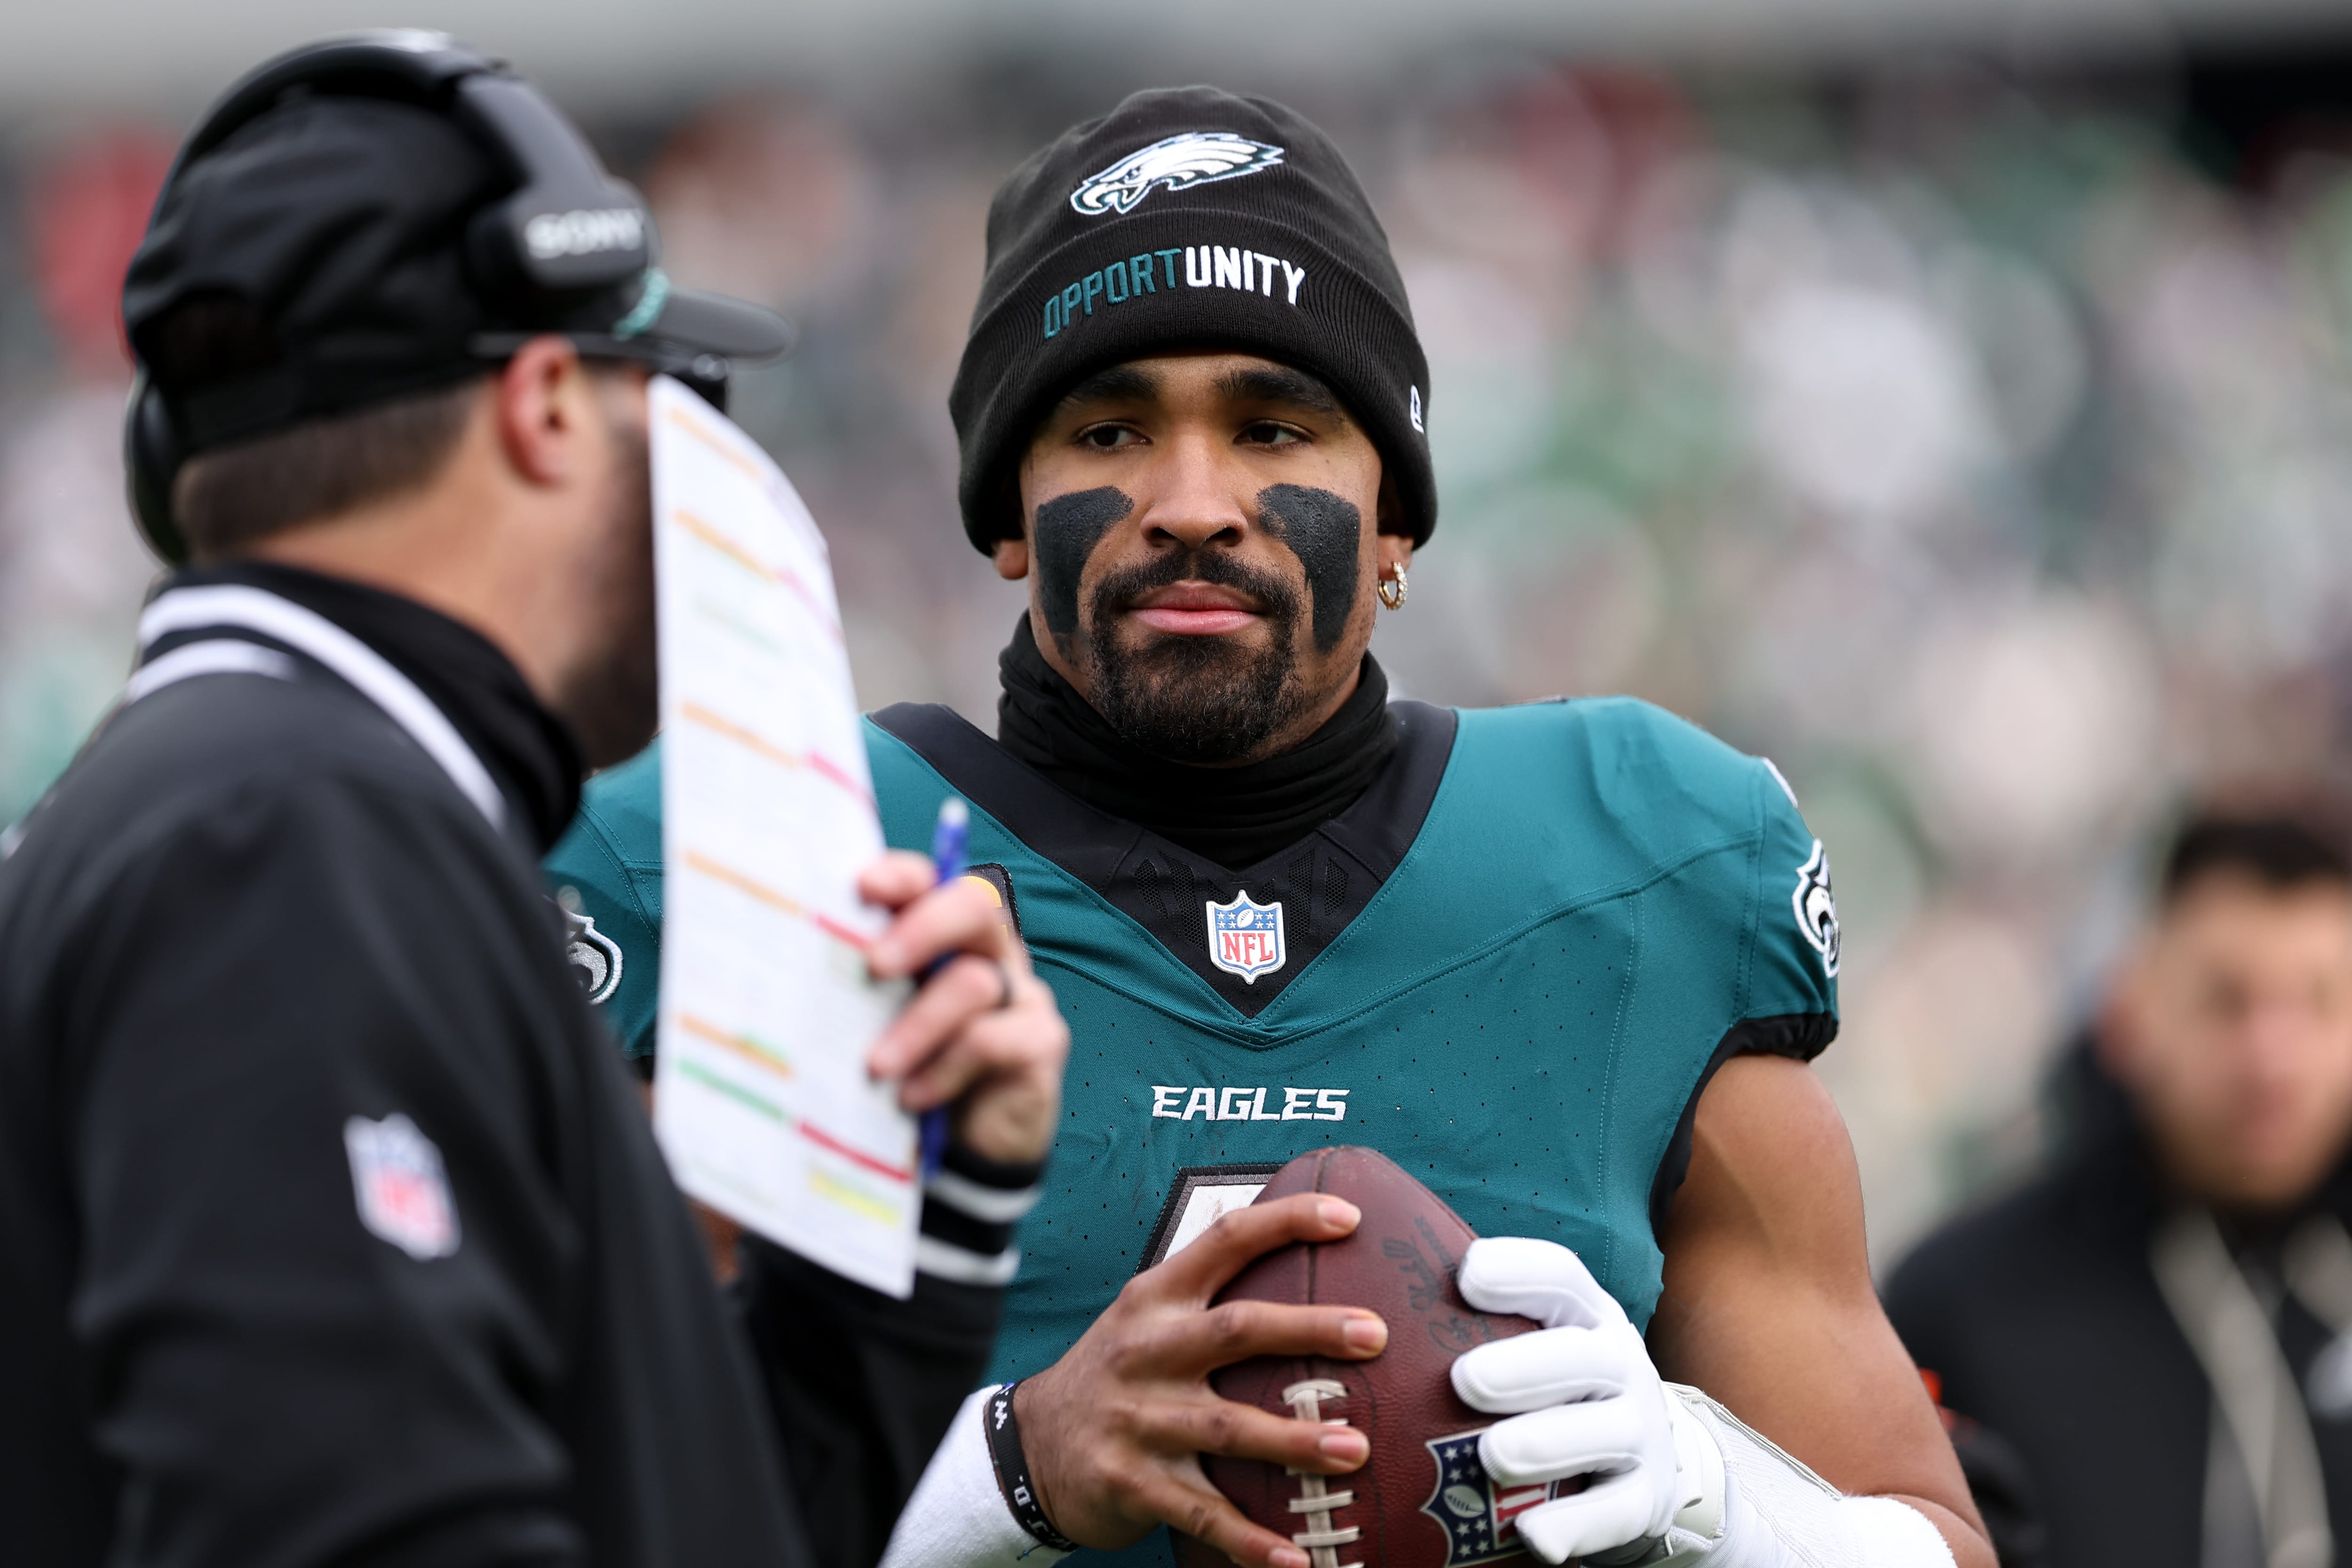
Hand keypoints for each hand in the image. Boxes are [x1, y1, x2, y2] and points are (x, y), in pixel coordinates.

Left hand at [858, 851, 1068, 1164]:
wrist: (968, 1145)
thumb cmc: (910, 1069)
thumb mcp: (877, 1022)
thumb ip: (857, 990)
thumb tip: (789, 969)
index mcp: (944, 934)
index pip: (930, 883)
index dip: (901, 876)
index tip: (862, 887)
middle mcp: (990, 951)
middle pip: (975, 907)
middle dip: (923, 929)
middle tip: (875, 965)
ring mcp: (1021, 992)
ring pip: (975, 983)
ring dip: (917, 1026)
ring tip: (876, 1067)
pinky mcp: (1041, 1040)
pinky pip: (991, 1040)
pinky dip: (944, 1069)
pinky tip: (912, 1098)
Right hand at [1016, 1194, 1388, 1567]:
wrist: (1030, 1447)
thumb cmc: (1117, 1374)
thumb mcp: (1145, 1319)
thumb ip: (1208, 1295)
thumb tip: (1302, 1259)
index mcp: (1154, 1299)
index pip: (1224, 1242)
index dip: (1285, 1222)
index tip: (1347, 1217)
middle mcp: (1145, 1351)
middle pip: (1236, 1329)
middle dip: (1309, 1329)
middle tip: (1375, 1334)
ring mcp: (1136, 1419)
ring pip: (1227, 1427)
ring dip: (1295, 1441)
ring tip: (1357, 1450)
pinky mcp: (1131, 1483)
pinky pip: (1202, 1515)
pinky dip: (1250, 1540)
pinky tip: (1298, 1559)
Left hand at [1450, 1237, 1682, 1563]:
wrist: (1639, 1455)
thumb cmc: (1558, 1384)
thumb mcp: (1540, 1337)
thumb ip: (1480, 1318)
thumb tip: (1376, 1293)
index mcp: (1588, 1315)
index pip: (1561, 1277)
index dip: (1517, 1272)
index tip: (1466, 1276)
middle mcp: (1621, 1365)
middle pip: (1583, 1357)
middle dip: (1525, 1366)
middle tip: (1464, 1380)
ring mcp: (1640, 1432)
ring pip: (1604, 1433)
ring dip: (1546, 1444)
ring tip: (1491, 1456)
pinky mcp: (1645, 1497)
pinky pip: (1615, 1512)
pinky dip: (1576, 1525)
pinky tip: (1533, 1535)